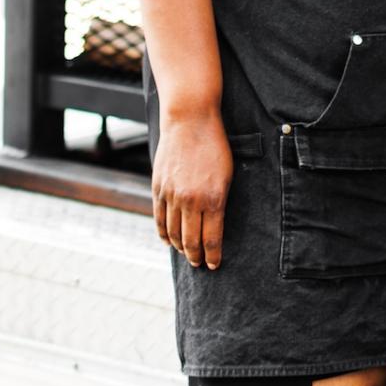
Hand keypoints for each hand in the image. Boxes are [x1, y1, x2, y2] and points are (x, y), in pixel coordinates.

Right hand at [152, 111, 232, 270]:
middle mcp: (190, 201)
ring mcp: (172, 195)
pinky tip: (168, 241)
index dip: (213, 256)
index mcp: (213, 198)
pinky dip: (163, 234)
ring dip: (180, 247)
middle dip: (196, 256)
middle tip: (200, 263)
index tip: (214, 265)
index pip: (212, 239)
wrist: (190, 120)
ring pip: (173, 233)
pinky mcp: (158, 188)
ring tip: (186, 253)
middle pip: (191, 241)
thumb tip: (214, 225)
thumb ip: (219, 201)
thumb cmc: (215, 146)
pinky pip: (159, 219)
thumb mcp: (227, 174)